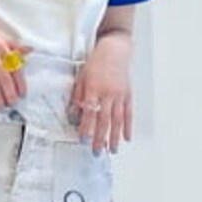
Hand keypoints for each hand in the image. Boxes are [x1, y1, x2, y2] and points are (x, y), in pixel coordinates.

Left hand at [70, 33, 132, 153]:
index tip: (83, 139)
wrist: (115, 50)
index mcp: (94, 89)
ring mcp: (120, 95)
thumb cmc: (97, 62)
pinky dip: (128, 126)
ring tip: (112, 150)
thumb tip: (73, 113)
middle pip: (104, 120)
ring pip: (118, 120)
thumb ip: (78, 96)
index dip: (86, 127)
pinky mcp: (128, 95)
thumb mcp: (82, 77)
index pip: (89, 113)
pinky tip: (126, 137)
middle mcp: (108, 93)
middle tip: (97, 151)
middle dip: (100, 138)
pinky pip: (129, 113)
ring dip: (115, 137)